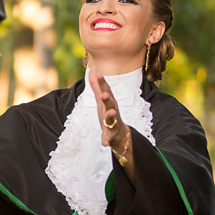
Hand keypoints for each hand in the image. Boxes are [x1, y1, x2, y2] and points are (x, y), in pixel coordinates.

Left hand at [88, 68, 134, 182]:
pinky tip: (103, 144)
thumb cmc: (109, 113)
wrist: (120, 134)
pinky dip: (106, 140)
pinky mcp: (110, 135)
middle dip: (108, 99)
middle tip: (104, 94)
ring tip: (109, 113)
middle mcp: (112, 111)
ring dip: (111, 116)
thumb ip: (97, 86)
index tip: (98, 73)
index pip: (106, 90)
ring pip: (112, 119)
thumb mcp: (101, 100)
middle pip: (111, 103)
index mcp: (109, 102)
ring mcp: (113, 123)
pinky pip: (108, 137)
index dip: (102, 82)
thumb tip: (93, 70)